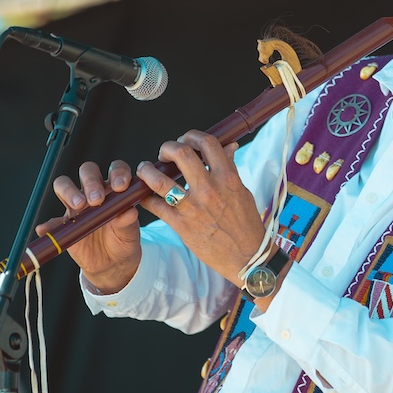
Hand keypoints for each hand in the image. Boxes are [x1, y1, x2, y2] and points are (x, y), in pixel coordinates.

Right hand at [36, 158, 141, 293]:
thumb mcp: (130, 233)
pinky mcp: (65, 224)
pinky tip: (46, 228)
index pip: (115, 169)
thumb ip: (128, 222)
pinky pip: (52, 222)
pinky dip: (48, 225)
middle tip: (97, 200)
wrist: (112, 262)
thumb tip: (128, 212)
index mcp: (115, 189)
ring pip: (64, 184)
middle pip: (87, 171)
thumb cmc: (124, 240)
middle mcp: (94, 192)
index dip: (117, 172)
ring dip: (69, 191)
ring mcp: (76, 206)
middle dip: (91, 181)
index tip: (120, 187)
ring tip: (78, 206)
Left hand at [136, 130, 265, 287]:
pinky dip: (145, 198)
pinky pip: (154, 206)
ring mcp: (193, 207)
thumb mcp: (242, 191)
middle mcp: (209, 189)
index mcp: (227, 178)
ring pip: (159, 180)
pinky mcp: (181, 225)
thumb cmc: (246, 223)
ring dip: (147, 171)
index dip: (193, 136)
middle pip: (181, 153)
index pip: (208, 143)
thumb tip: (229, 146)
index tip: (186, 140)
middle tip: (164, 153)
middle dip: (167, 147)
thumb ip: (230, 168)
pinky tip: (145, 196)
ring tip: (145, 170)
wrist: (246, 256)